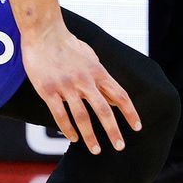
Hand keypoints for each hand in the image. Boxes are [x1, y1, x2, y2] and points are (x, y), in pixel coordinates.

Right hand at [22, 19, 140, 154]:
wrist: (44, 33)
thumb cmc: (68, 44)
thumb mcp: (91, 58)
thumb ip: (102, 77)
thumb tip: (114, 96)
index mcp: (98, 72)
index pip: (120, 95)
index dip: (130, 113)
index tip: (137, 127)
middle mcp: (85, 80)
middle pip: (104, 110)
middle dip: (113, 131)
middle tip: (119, 146)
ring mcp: (67, 86)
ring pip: (82, 117)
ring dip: (90, 136)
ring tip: (96, 150)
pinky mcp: (49, 91)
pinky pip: (60, 115)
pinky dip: (68, 129)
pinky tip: (73, 138)